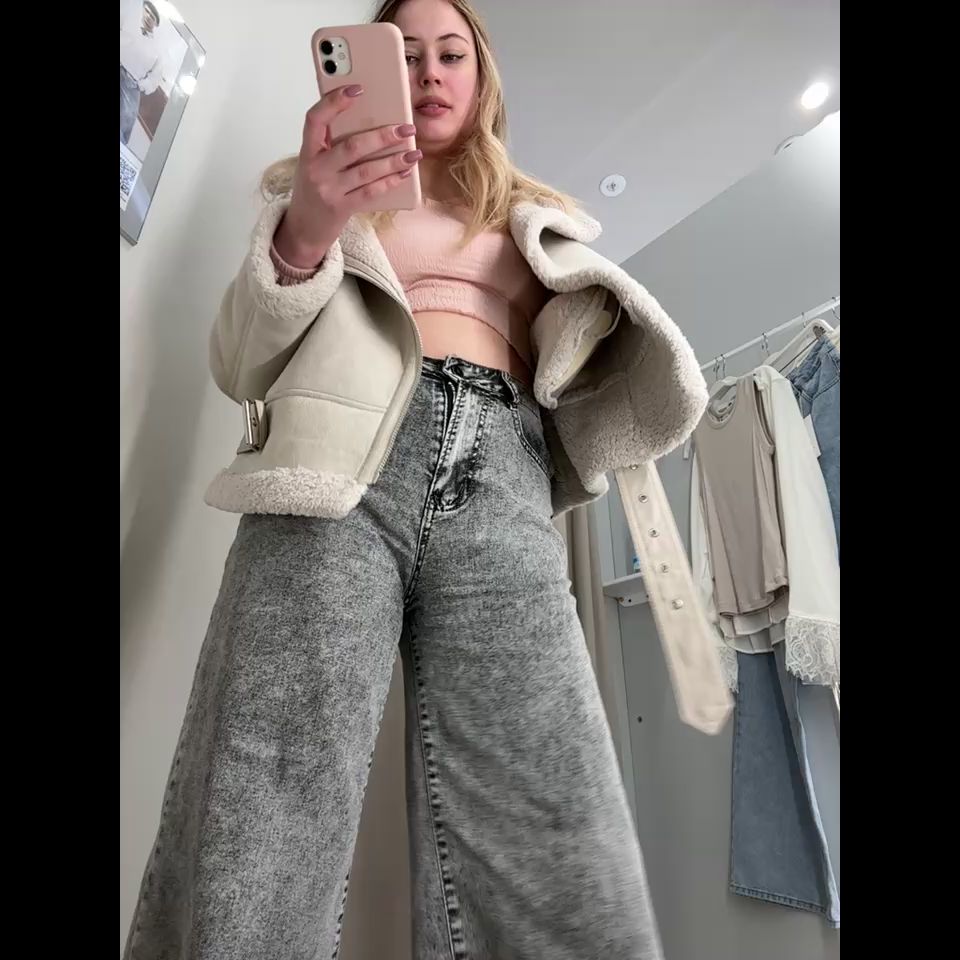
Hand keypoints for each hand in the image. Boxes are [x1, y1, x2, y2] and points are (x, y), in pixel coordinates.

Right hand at [274, 85, 420, 267]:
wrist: (303, 229)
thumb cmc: (314, 189)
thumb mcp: (314, 163)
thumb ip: (330, 143)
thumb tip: (369, 119)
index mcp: (307, 151)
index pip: (315, 119)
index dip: (334, 102)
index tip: (357, 89)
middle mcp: (316, 168)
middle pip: (351, 146)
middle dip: (382, 135)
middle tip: (406, 127)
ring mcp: (328, 190)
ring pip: (365, 170)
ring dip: (393, 160)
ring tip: (414, 152)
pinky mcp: (341, 208)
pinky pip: (370, 192)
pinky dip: (389, 181)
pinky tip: (404, 173)